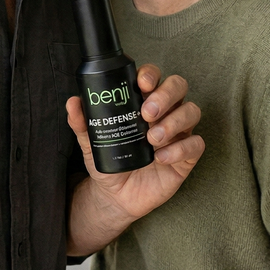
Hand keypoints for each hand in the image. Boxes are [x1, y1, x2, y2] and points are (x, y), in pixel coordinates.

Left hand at [66, 65, 202, 233]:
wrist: (115, 195)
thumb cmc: (109, 159)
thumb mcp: (91, 141)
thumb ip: (82, 123)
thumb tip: (73, 102)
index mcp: (143, 99)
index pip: (154, 76)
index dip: (151, 74)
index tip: (141, 84)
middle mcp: (164, 111)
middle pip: (178, 86)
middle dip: (165, 95)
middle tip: (146, 112)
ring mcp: (177, 132)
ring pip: (191, 111)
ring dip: (174, 121)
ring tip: (152, 138)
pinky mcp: (186, 156)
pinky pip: (196, 144)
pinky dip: (181, 149)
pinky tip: (161, 158)